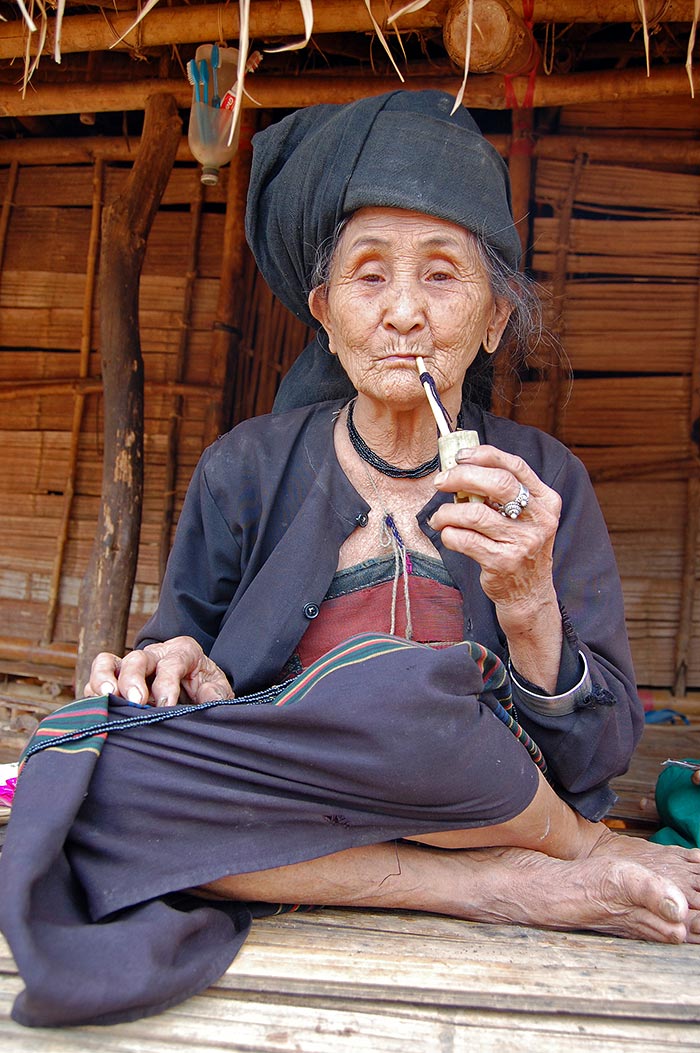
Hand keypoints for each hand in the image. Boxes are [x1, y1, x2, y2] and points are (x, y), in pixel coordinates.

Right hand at [84, 636, 232, 707]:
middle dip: (133, 679)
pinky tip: (98, 709)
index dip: (167, 684)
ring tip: (106, 697)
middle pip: (136, 659)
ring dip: (103, 679)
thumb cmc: (204, 688)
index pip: (170, 664)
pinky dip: (93, 694)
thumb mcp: (217, 688)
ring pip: (108, 662)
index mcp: (182, 652)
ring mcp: (130, 667)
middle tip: (137, 701)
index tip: (166, 705)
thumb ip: (216, 693)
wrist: (193, 687)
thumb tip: (208, 700)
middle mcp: (153, 655)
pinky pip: (94, 681)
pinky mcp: (113, 680)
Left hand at [431, 444, 560, 614]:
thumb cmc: (519, 547)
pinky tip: (446, 534)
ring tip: (439, 517)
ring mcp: (522, 542)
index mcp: (546, 500)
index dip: (485, 455)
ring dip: (447, 512)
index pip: (516, 466)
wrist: (529, 594)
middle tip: (441, 481)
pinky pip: (465, 540)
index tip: (460, 456)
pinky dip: (448, 534)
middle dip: (462, 477)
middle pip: (497, 484)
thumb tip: (462, 467)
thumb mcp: (525, 517)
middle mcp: (539, 519)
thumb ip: (504, 494)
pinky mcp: (502, 562)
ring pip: (474, 514)